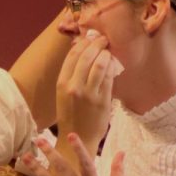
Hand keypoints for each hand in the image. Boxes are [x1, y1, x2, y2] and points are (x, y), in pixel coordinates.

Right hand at [55, 32, 115, 154]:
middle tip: (103, 40)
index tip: (90, 38)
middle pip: (87, 56)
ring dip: (105, 54)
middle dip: (96, 44)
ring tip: (108, 51)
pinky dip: (112, 66)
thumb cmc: (71, 114)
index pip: (72, 55)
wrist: (78, 138)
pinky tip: (113, 63)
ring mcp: (89, 94)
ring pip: (99, 65)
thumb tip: (82, 51)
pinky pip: (109, 77)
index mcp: (62, 83)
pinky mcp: (103, 100)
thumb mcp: (64, 93)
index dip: (83, 43)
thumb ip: (71, 75)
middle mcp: (74, 87)